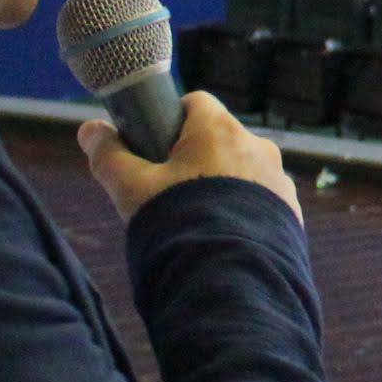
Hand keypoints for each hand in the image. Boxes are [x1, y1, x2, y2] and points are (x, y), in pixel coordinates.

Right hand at [79, 91, 298, 223]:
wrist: (230, 279)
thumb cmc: (177, 224)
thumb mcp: (131, 188)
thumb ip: (108, 156)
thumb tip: (89, 130)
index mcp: (220, 130)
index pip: (195, 103)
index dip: (169, 119)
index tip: (153, 146)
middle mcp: (257, 147)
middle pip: (218, 138)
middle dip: (194, 158)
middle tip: (169, 192)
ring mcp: (279, 179)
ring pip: (241, 170)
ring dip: (221, 185)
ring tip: (196, 221)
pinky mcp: (291, 211)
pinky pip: (262, 200)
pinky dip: (243, 210)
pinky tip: (223, 236)